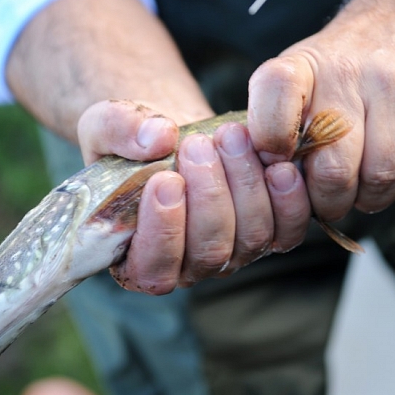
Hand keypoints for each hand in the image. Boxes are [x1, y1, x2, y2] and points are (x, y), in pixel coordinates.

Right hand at [76, 99, 311, 293]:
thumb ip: (119, 130)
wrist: (175, 134)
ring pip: (250, 238)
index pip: (153, 269)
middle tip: (197, 145)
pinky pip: (287, 232)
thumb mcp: (106, 125)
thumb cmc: (132, 141)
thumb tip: (158, 138)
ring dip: (243, 185)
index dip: (162, 231)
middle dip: (207, 196)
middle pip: (209, 253)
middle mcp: (188, 265)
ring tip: (230, 136)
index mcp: (137, 257)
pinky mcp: (270, 232)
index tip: (165, 179)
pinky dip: (288, 200)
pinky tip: (279, 165)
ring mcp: (233, 251)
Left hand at [248, 0, 394, 220]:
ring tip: (367, 189)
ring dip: (374, 199)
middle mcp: (345, 70)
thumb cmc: (346, 64)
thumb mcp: (299, 74)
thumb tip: (273, 180)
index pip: (272, 96)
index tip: (283, 163)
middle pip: (334, 169)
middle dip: (331, 201)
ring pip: (383, 175)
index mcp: (300, 66)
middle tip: (333, 198)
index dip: (271, 144)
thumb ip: (278, 122)